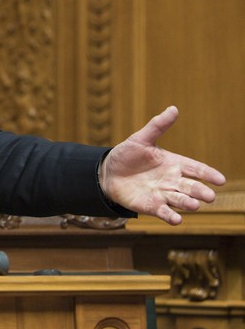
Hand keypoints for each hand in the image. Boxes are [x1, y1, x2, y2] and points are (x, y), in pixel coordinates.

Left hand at [99, 106, 225, 224]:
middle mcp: (172, 181)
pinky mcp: (152, 206)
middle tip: (209, 196)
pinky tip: (177, 220)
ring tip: (194, 205)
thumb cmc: (127, 155)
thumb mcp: (141, 139)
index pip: (196, 169)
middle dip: (201, 192)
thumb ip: (158, 126)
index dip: (208, 174)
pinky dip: (171, 217)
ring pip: (180, 201)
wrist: (108, 173)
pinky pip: (164, 212)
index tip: (220, 180)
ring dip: (188, 204)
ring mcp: (163, 194)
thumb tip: (173, 108)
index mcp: (174, 163)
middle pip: (192, 187)